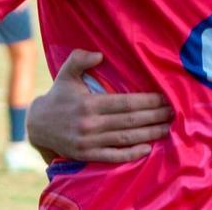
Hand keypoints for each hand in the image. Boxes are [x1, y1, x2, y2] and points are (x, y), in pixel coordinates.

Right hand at [27, 49, 172, 162]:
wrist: (37, 126)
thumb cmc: (58, 96)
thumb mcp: (66, 73)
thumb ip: (80, 59)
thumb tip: (99, 55)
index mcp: (88, 104)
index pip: (125, 103)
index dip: (147, 101)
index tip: (164, 97)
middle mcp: (90, 124)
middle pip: (130, 121)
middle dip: (154, 116)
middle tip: (173, 112)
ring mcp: (89, 142)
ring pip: (125, 138)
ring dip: (149, 134)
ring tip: (167, 128)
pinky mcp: (87, 155)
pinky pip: (113, 156)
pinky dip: (131, 154)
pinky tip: (147, 148)